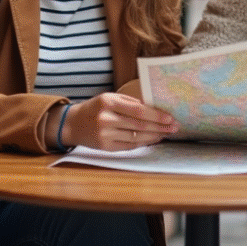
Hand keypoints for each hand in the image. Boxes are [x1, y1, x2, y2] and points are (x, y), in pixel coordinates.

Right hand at [60, 92, 177, 150]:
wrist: (73, 124)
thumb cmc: (96, 108)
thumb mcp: (109, 98)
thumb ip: (130, 102)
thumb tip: (155, 108)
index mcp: (107, 102)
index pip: (138, 110)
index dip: (156, 115)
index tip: (170, 117)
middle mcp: (105, 119)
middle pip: (139, 125)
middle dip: (160, 126)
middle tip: (174, 127)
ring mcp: (105, 135)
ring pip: (136, 137)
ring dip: (155, 136)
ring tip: (167, 133)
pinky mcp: (105, 147)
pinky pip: (130, 146)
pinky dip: (144, 143)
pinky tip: (153, 139)